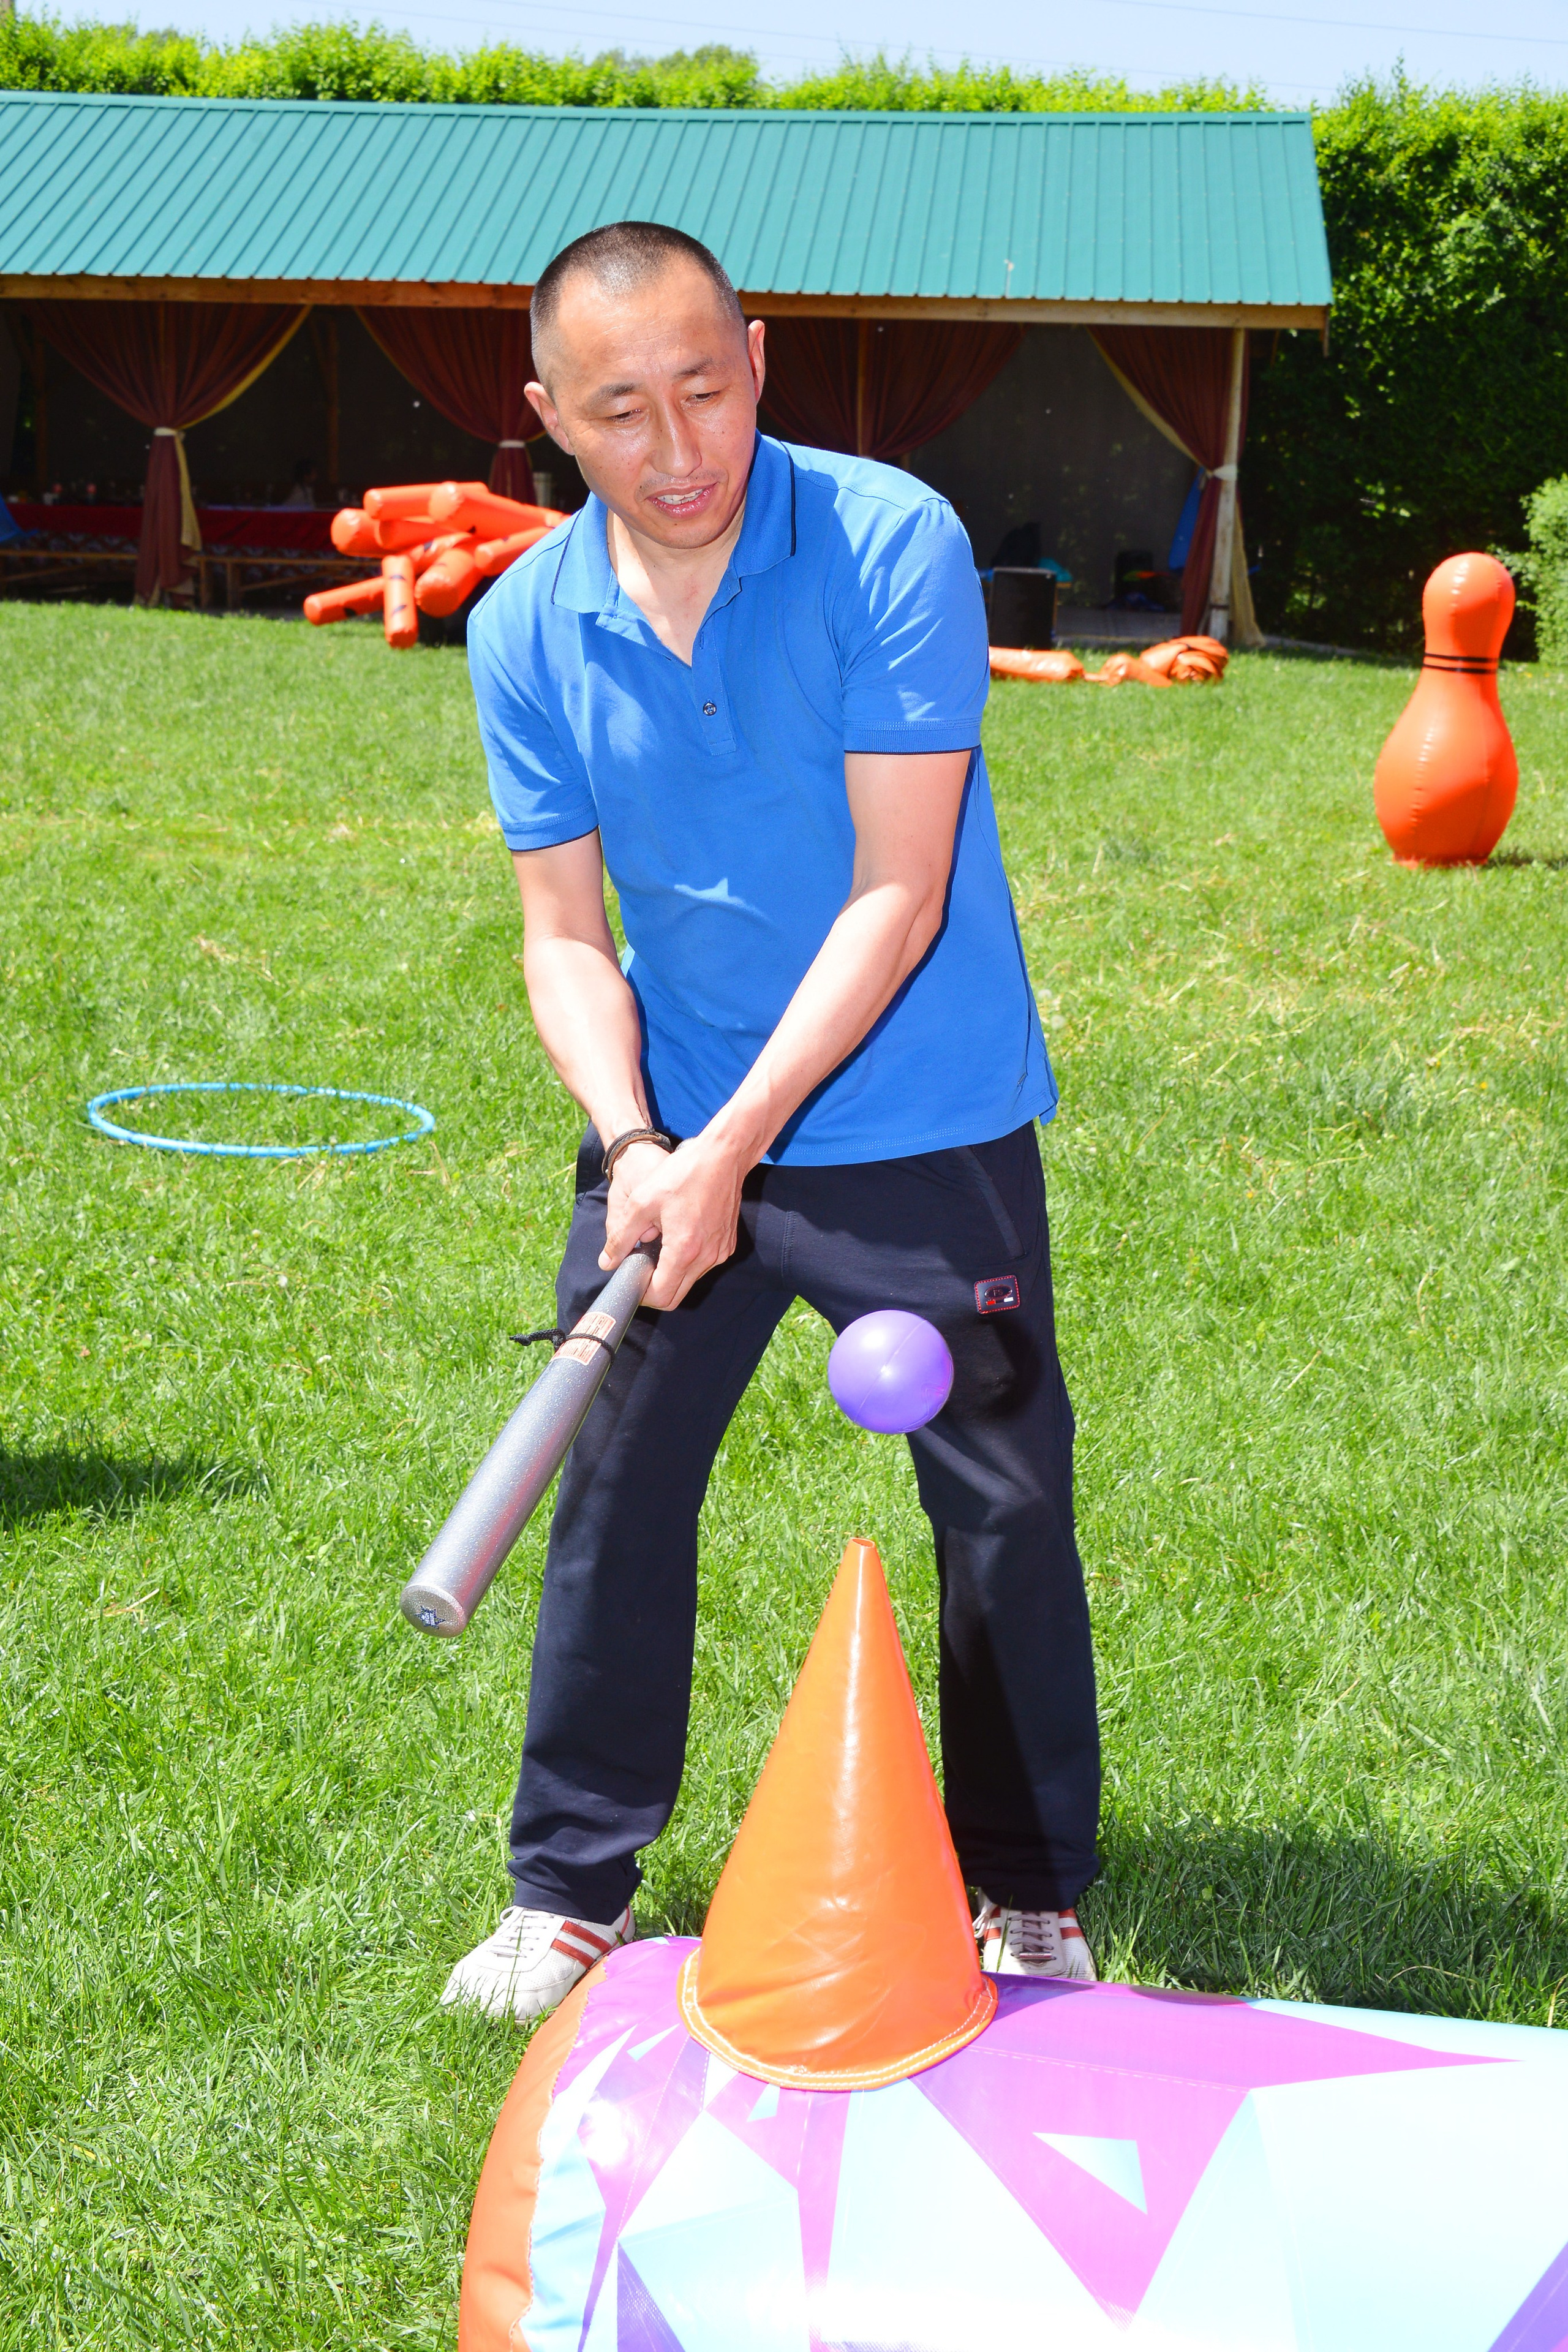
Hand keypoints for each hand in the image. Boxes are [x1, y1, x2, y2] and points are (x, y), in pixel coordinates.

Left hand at [599, 1133, 748, 1307]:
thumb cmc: (682, 1174)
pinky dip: (686, 1261)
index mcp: (684, 1250)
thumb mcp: (641, 1202)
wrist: (723, 1156)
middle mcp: (706, 1258)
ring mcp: (720, 1252)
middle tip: (639, 1268)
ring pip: (689, 1280)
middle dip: (654, 1288)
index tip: (630, 1280)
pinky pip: (703, 1265)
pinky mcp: (727, 1244)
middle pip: (676, 1296)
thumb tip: (607, 1263)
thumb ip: (622, 1236)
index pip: (661, 1296)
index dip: (641, 1294)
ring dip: (670, 1273)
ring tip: (657, 1245)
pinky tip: (676, 1237)